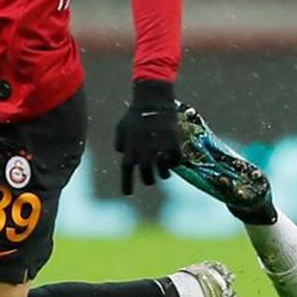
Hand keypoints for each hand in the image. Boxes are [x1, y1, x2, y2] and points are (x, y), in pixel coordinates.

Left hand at [114, 79, 181, 195]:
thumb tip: (123, 154)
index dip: (126, 184)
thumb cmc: (135, 115)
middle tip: (149, 180)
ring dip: (162, 175)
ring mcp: (159, 149)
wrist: (153, 102)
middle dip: (148, 180)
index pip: (127, 171)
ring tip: (163, 174)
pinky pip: (175, 162)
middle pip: (146, 175)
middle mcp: (144, 152)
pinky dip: (174, 164)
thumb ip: (120, 143)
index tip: (127, 194)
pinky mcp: (173, 145)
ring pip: (162, 173)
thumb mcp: (121, 128)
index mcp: (130, 149)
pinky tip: (172, 162)